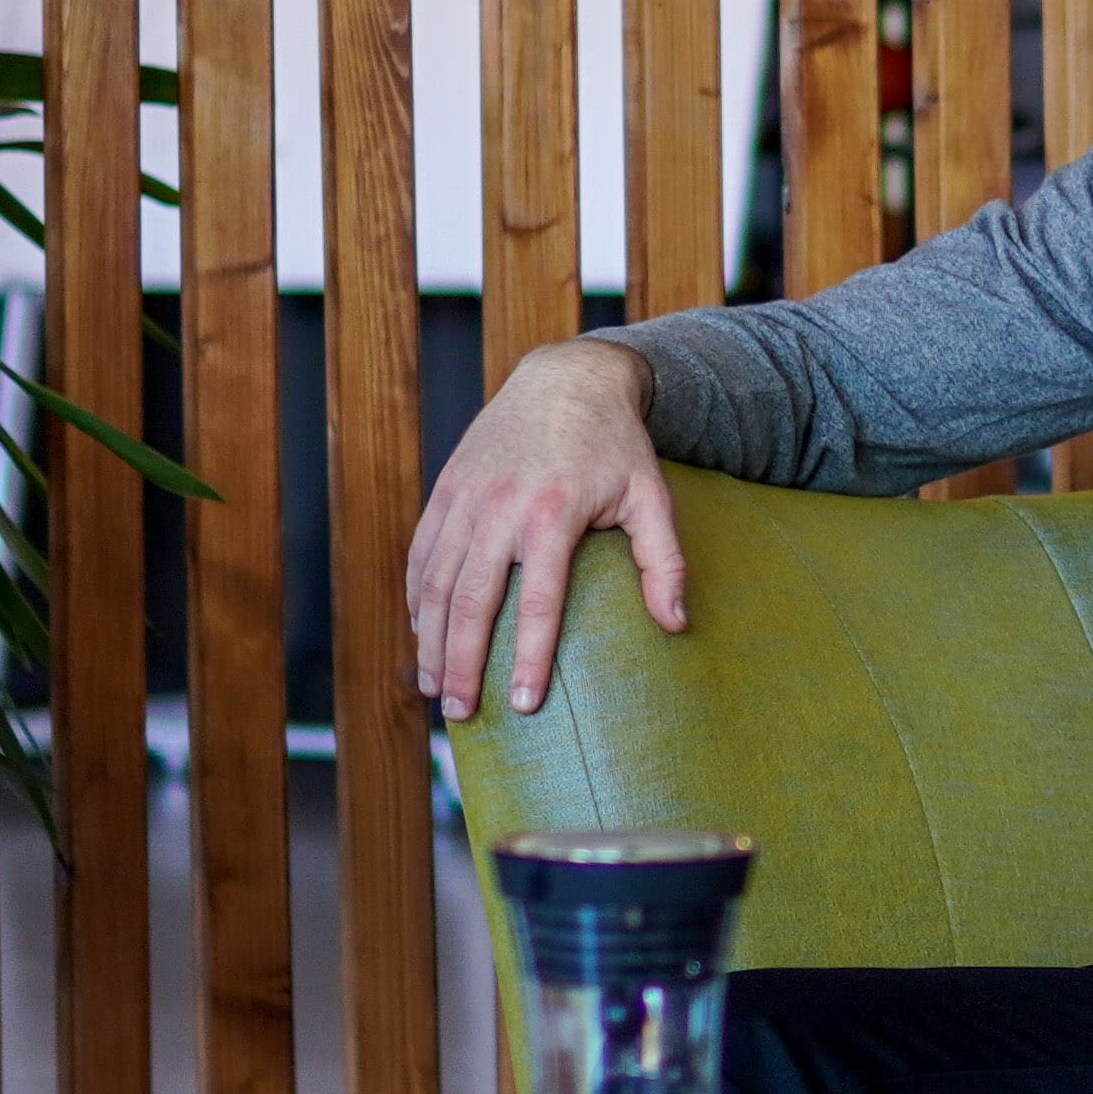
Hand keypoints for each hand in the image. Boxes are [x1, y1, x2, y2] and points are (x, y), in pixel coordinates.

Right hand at [408, 339, 684, 714]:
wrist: (565, 378)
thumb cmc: (615, 445)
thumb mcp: (651, 495)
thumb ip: (665, 561)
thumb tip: (675, 625)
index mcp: (553, 514)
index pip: (536, 603)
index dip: (527, 658)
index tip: (523, 706)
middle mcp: (500, 508)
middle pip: (470, 602)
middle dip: (462, 664)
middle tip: (462, 714)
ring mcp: (466, 498)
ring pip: (435, 583)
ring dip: (431, 641)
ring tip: (435, 688)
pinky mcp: (446, 489)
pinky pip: (422, 553)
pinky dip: (417, 597)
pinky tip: (423, 633)